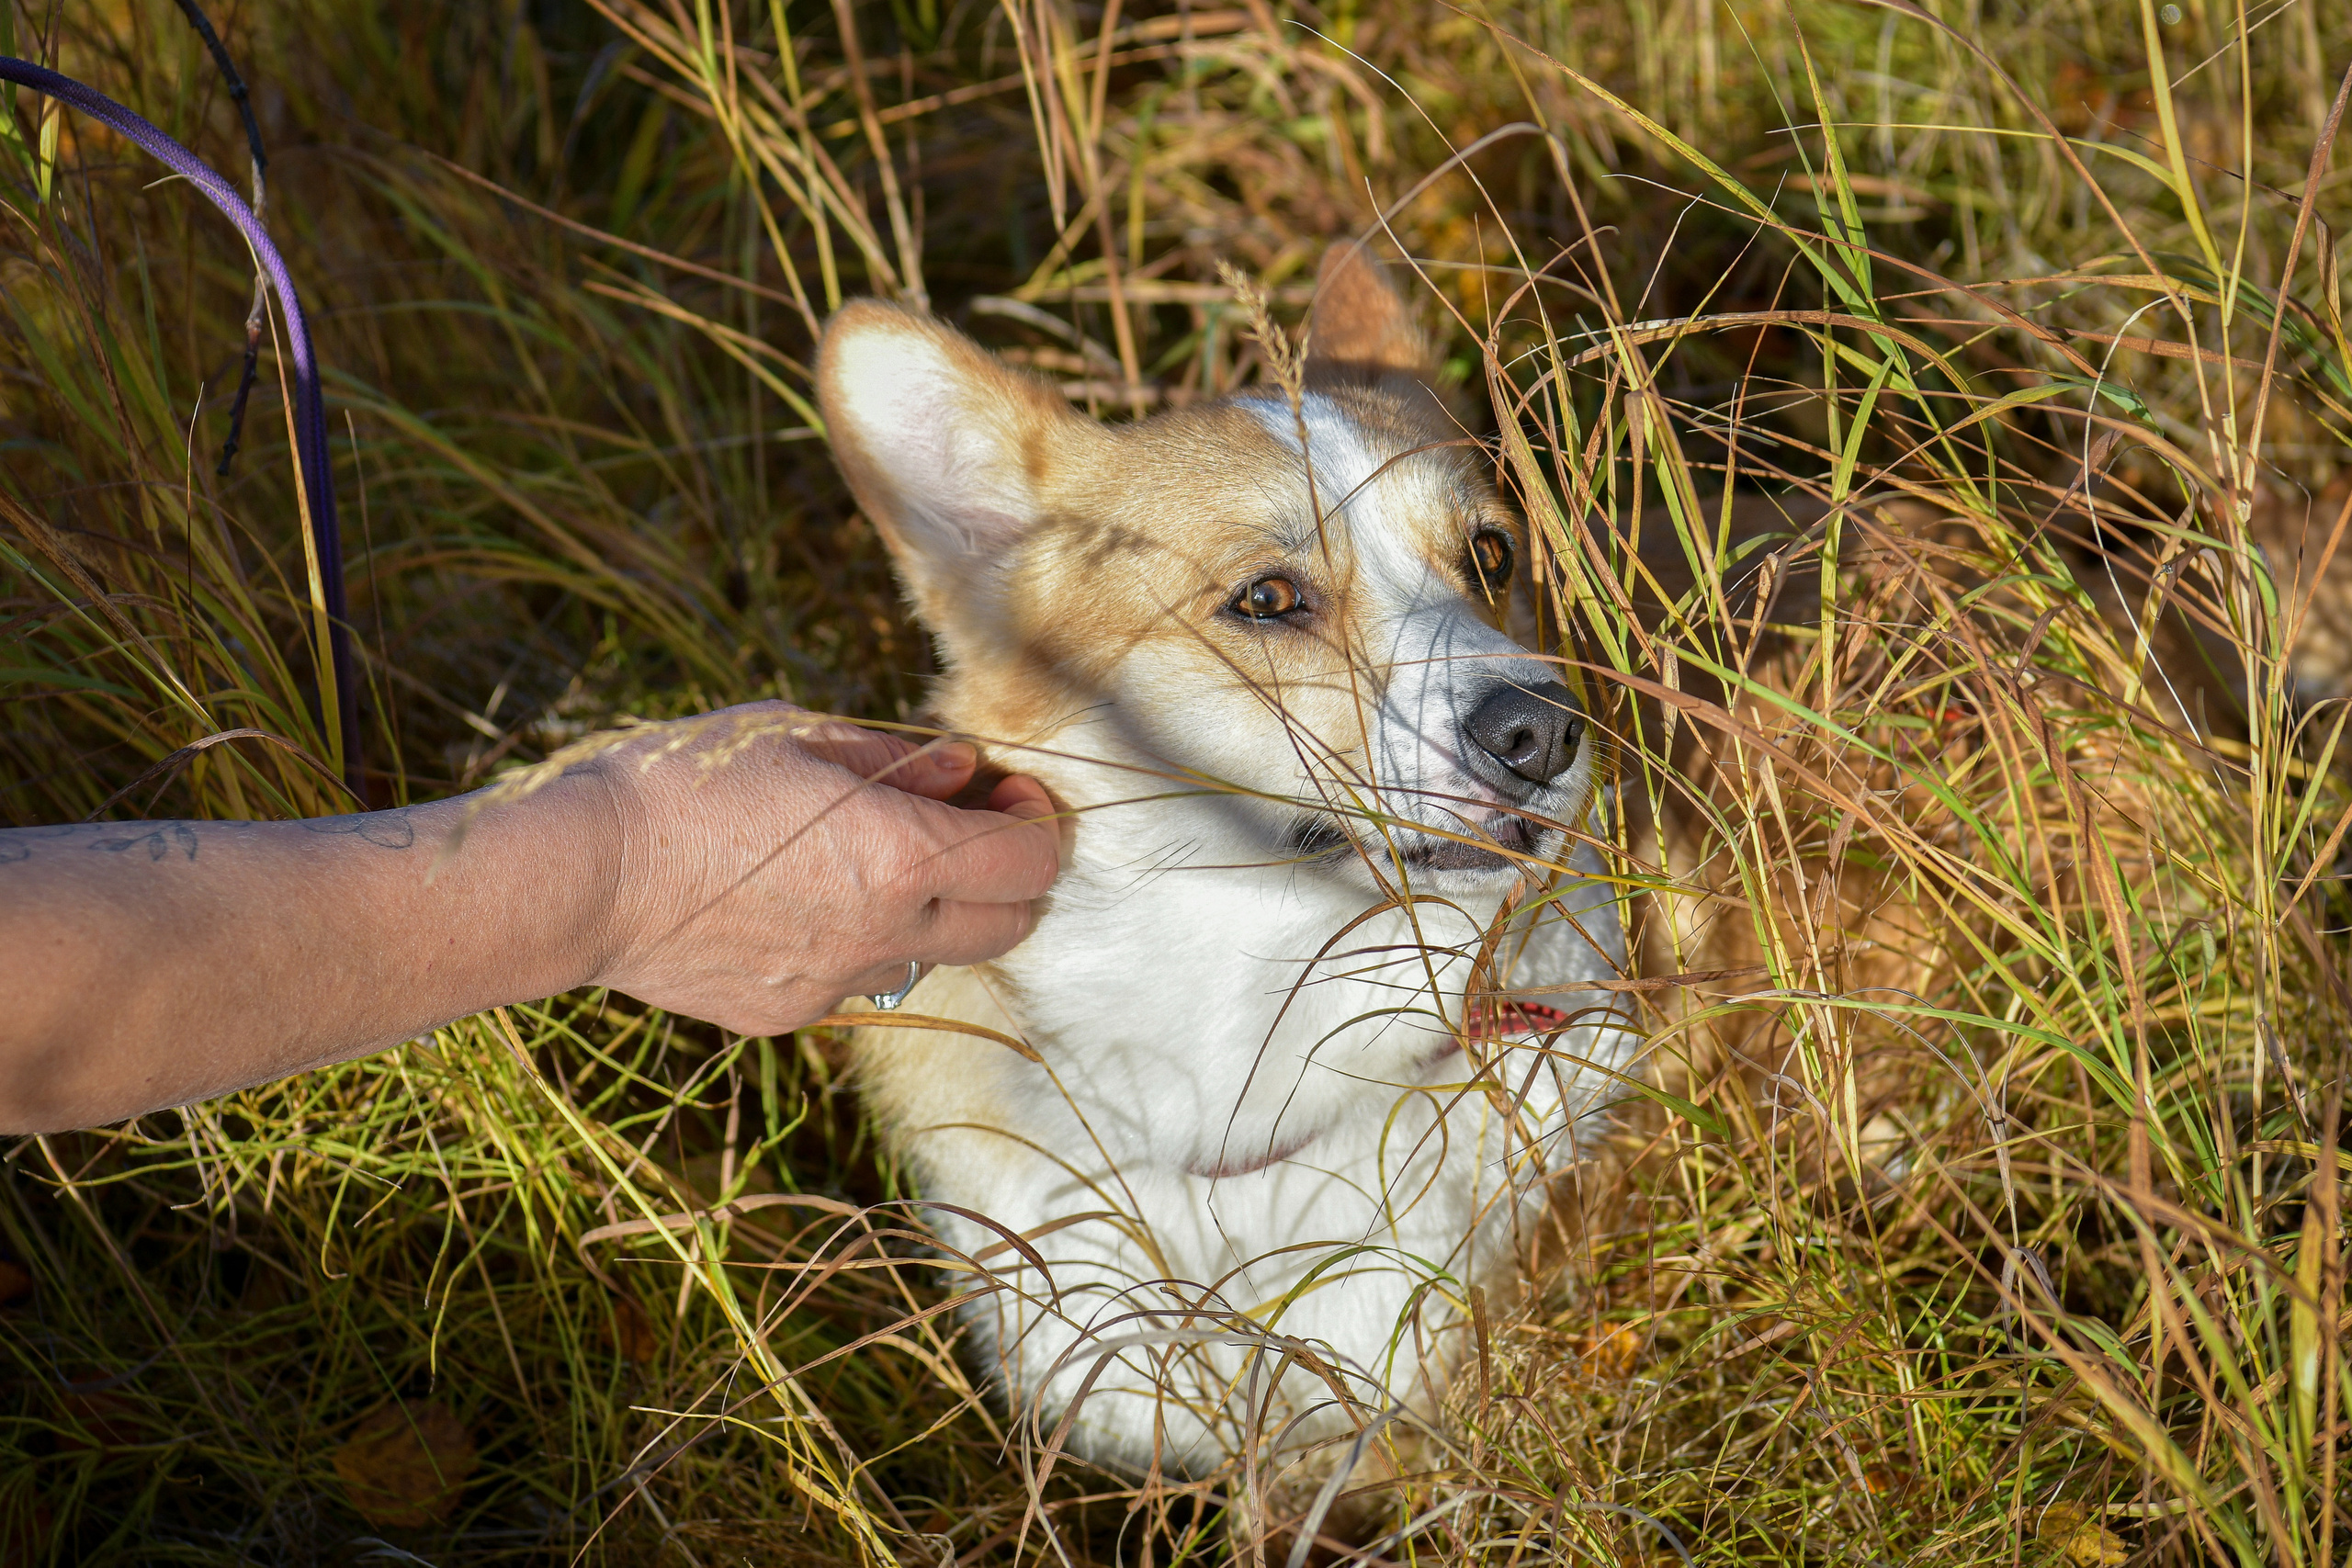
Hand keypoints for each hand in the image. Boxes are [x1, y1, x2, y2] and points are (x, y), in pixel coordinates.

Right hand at [572, 702, 1060, 1034]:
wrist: (582, 875)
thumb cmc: (687, 782)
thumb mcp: (797, 738)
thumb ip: (895, 760)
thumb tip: (962, 770)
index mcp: (902, 855)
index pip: (1031, 863)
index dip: (1035, 823)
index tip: (1006, 793)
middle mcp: (885, 932)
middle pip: (1008, 925)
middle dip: (1007, 877)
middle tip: (967, 828)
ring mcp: (837, 984)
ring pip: (929, 955)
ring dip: (928, 912)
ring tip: (865, 858)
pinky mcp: (788, 1014)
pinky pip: (853, 978)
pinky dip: (852, 940)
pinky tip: (793, 899)